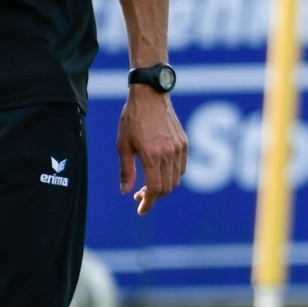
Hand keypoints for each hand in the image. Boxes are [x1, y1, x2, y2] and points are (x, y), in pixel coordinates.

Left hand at [118, 85, 187, 214]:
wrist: (150, 95)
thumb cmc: (132, 118)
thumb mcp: (123, 144)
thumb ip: (127, 170)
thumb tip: (126, 191)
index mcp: (152, 156)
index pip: (155, 189)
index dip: (148, 203)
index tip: (141, 210)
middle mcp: (169, 154)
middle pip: (167, 187)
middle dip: (154, 196)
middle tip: (140, 195)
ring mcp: (179, 148)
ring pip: (176, 179)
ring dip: (164, 187)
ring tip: (150, 184)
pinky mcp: (184, 143)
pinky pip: (182, 167)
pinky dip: (173, 175)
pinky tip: (160, 171)